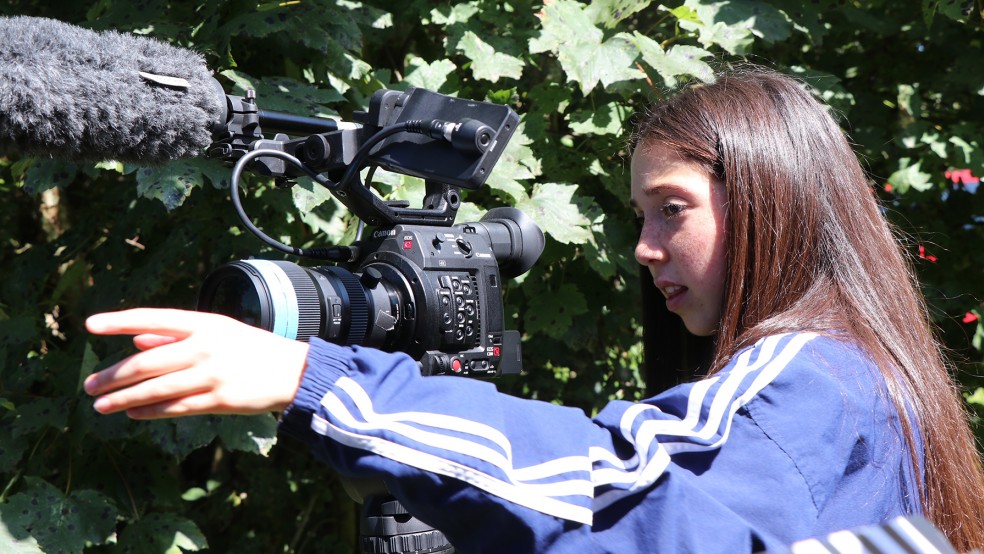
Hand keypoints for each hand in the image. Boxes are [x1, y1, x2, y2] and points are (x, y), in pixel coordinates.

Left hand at [84, 308, 308, 418]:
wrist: (292, 372)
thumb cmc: (252, 349)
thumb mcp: (218, 332)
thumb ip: (177, 336)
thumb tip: (137, 339)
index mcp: (204, 324)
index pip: (153, 318)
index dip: (120, 321)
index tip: (91, 326)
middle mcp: (205, 347)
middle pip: (147, 361)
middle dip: (114, 375)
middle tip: (90, 385)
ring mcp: (212, 375)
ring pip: (157, 388)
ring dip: (124, 398)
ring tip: (101, 405)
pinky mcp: (219, 400)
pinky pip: (176, 407)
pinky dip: (150, 411)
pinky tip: (133, 412)